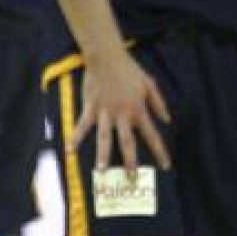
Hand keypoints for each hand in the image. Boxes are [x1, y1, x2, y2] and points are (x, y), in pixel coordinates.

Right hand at [72, 47, 171, 174]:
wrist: (106, 57)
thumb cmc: (129, 69)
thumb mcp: (150, 84)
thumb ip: (159, 103)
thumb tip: (167, 120)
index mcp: (138, 110)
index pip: (152, 135)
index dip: (159, 151)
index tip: (165, 166)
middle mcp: (122, 114)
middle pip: (127, 142)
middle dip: (130, 161)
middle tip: (132, 178)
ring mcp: (104, 112)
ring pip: (104, 137)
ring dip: (103, 155)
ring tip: (101, 171)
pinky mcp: (90, 107)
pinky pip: (83, 125)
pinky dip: (76, 137)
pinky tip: (69, 149)